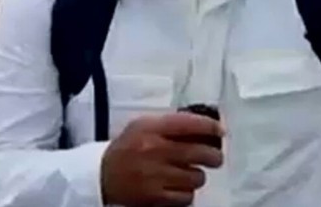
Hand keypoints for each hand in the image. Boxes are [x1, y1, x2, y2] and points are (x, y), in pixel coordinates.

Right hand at [100, 112, 224, 206]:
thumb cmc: (125, 149)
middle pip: (200, 153)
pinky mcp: (156, 196)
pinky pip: (187, 196)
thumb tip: (201, 125)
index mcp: (150, 128)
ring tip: (189, 173)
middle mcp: (154, 149)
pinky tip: (179, 186)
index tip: (219, 130)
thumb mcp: (141, 126)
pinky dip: (186, 192)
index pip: (189, 123)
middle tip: (215, 158)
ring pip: (197, 177)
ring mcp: (156, 174)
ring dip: (197, 175)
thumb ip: (168, 123)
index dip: (210, 127)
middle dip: (214, 156)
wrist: (101, 175)